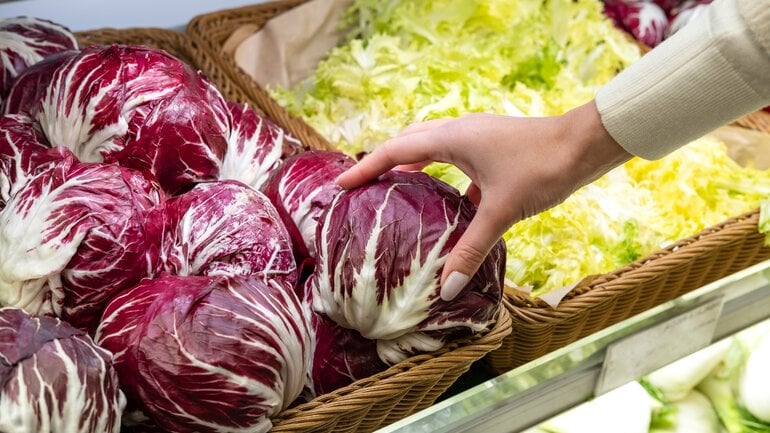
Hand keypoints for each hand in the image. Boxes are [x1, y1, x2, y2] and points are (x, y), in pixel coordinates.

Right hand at [335, 100, 630, 300]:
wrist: (585, 145)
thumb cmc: (542, 167)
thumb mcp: (501, 211)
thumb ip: (470, 249)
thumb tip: (444, 287)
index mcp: (452, 138)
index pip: (395, 151)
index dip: (365, 168)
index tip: (340, 184)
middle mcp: (459, 132)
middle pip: (408, 143)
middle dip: (382, 162)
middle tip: (361, 184)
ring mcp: (477, 139)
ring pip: (433, 150)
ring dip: (412, 167)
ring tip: (393, 191)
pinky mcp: (493, 150)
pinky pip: (457, 164)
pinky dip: (444, 182)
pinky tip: (448, 210)